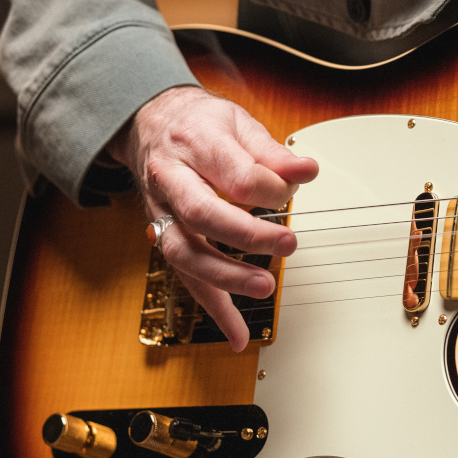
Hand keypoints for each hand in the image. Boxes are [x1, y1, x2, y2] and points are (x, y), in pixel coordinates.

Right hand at [108, 85, 318, 350]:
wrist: (151, 125)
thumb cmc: (199, 125)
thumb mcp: (239, 123)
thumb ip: (273, 152)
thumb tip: (305, 172)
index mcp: (194, 143)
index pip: (235, 173)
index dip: (270, 188)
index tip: (290, 193)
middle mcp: (171, 179)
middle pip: (202, 213)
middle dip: (247, 236)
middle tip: (287, 244)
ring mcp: (161, 212)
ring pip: (184, 252)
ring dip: (226, 277)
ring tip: (264, 288)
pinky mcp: (164, 238)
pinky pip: (185, 279)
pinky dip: (213, 309)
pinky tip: (238, 334)